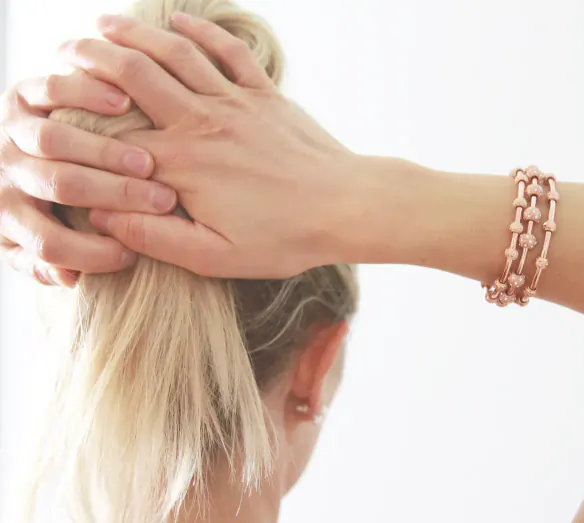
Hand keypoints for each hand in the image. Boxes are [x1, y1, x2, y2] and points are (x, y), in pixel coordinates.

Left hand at [0, 72, 177, 285]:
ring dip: (107, 152)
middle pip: (60, 185)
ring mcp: (10, 130)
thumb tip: (71, 278)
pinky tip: (125, 103)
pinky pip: (51, 90)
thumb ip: (45, 264)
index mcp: (6, 216)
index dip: (91, 254)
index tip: (133, 255)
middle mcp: (5, 172)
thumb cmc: (32, 208)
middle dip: (117, 194)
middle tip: (163, 202)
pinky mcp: (20, 95)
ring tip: (149, 163)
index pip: (48, 243)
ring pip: (55, 140)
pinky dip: (88, 94)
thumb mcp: (26, 246)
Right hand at [79, 12, 366, 278]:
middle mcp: (203, 123)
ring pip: (176, 53)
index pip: (112, 132)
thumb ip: (153, 235)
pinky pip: (229, 52)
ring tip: (104, 23)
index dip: (77, 120)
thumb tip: (102, 214)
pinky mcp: (266, 95)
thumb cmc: (284, 237)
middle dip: (91, 55)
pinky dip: (202, 32)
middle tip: (65, 50)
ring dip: (136, 32)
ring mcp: (236, 103)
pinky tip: (180, 22)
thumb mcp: (214, 256)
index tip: (53, 113)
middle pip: (134, 73)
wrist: (347, 208)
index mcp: (182, 165)